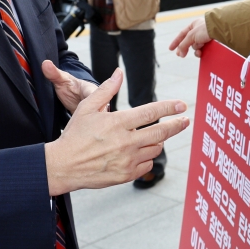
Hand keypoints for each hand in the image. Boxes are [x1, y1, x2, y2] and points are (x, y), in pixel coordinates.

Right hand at [43, 69, 189, 194]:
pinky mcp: (126, 175)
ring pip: (155, 148)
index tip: (182, 105)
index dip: (169, 108)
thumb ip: (106, 90)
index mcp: (117, 123)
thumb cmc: (74, 135)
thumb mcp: (86, 108)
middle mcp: (125, 142)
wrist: (63, 166)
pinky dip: (148, 157)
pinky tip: (141, 152)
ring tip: (155, 135)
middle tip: (186, 120)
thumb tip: (119, 73)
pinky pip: (147, 164)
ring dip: (159, 140)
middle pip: (161, 132)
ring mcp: (127, 160)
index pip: (150, 112)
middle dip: (177, 125)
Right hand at [169, 17, 211, 57]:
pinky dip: (201, 52)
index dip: (176, 42)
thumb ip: (183, 44)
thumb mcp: (191, 36)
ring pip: (196, 47)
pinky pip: (203, 50)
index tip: (171, 49)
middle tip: (181, 55)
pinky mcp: (211, 44)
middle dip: (185, 48)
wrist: (220, 31)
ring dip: (196, 50)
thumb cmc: (205, 29)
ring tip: (198, 50)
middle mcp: (199, 31)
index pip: (182, 34)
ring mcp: (205, 37)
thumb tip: (179, 53)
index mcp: (194, 25)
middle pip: (189, 42)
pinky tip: (202, 52)